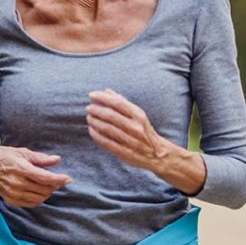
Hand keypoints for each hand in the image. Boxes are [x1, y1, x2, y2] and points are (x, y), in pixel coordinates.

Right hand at [0, 146, 70, 207]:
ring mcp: (13, 193)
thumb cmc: (2, 156)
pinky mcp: (11, 200)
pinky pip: (31, 203)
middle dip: (54, 185)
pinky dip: (38, 199)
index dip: (58, 179)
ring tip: (49, 185)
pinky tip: (39, 191)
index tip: (68, 178)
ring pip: (39, 198)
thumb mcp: (21, 152)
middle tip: (58, 179)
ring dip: (47, 193)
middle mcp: (17, 183)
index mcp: (20, 169)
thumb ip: (40, 158)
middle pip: (44, 189)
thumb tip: (56, 160)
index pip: (45, 178)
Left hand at [86, 89, 205, 193]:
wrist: (157, 153)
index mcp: (139, 115)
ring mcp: (131, 141)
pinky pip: (107, 143)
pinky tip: (91, 130)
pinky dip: (97, 136)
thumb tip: (106, 90)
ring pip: (108, 129)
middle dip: (96, 110)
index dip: (103, 98)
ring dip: (95, 122)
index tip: (91, 95)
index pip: (118, 103)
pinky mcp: (125, 153)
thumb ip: (122, 102)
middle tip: (88, 107)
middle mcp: (136, 127)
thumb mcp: (137, 114)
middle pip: (111, 116)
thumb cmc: (143, 130)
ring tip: (89, 118)